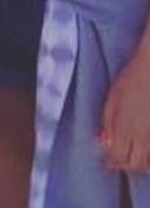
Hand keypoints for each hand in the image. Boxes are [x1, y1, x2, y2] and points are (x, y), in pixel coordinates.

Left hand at [101, 52, 149, 172]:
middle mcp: (143, 137)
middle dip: (124, 166)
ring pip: (149, 163)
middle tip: (116, 162)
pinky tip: (144, 153)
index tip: (105, 162)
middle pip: (135, 164)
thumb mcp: (111, 100)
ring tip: (130, 158)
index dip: (110, 162)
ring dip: (138, 165)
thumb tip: (103, 141)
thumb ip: (108, 123)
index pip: (117, 156)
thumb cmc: (129, 82)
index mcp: (125, 128)